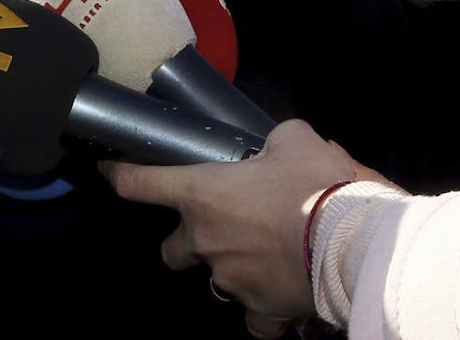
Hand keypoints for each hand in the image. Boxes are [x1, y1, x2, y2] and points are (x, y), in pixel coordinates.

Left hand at [105, 120, 381, 335]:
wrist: (350, 239)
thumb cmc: (315, 184)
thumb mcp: (295, 140)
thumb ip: (274, 141)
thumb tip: (276, 147)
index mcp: (201, 194)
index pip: (140, 184)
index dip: (120, 175)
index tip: (110, 171)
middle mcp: (204, 240)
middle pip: (170, 250)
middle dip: (185, 243)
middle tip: (217, 230)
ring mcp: (228, 279)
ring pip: (214, 280)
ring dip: (230, 269)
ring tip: (265, 258)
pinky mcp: (258, 309)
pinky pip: (252, 318)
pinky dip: (261, 309)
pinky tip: (277, 296)